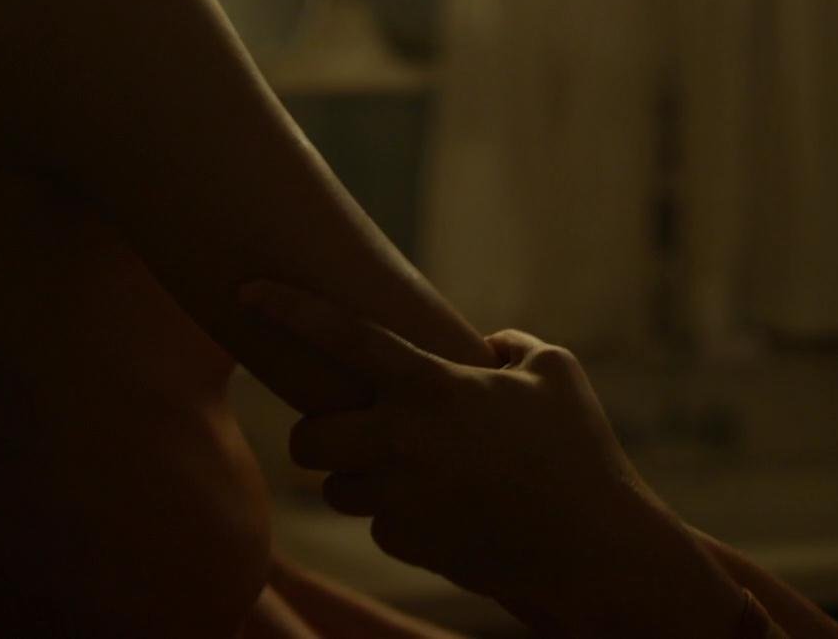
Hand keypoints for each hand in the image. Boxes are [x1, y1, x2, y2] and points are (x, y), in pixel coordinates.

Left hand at [238, 281, 742, 637]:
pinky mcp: (405, 543)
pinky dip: (401, 517)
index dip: (291, 310)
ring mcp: (400, 498)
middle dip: (321, 435)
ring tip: (418, 473)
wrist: (590, 546)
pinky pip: (377, 524)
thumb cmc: (579, 449)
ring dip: (361, 478)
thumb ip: (508, 345)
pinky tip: (448, 510)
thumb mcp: (555, 371)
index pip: (346, 337)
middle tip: (354, 431)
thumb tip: (483, 346)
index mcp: (433, 386)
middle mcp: (403, 441)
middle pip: (309, 438)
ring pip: (336, 487)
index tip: (246, 291)